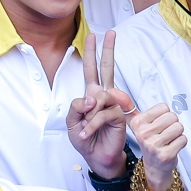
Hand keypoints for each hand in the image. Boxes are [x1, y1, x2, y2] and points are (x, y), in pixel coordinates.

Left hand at [66, 32, 131, 180]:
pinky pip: (101, 114)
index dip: (92, 53)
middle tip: (110, 33)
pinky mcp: (119, 116)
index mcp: (91, 95)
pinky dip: (92, 125)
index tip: (95, 35)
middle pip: (106, 68)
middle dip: (108, 50)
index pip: (92, 70)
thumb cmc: (85, 139)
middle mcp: (104, 96)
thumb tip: (90, 98)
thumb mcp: (71, 123)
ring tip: (84, 129)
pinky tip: (87, 133)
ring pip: (99, 97)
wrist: (97, 157)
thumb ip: (76, 106)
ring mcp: (113, 105)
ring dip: (88, 116)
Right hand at [130, 104, 185, 190]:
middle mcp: (143, 134)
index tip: (157, 125)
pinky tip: (171, 148)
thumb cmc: (149, 141)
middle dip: (172, 124)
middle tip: (164, 134)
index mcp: (138, 123)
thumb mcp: (137, 123)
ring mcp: (154, 145)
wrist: (154, 166)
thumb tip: (113, 91)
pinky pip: (183, 139)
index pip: (164, 107)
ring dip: (177, 134)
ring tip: (168, 140)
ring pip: (179, 127)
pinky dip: (180, 143)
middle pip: (172, 116)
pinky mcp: (165, 155)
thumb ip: (127, 106)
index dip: (164, 115)